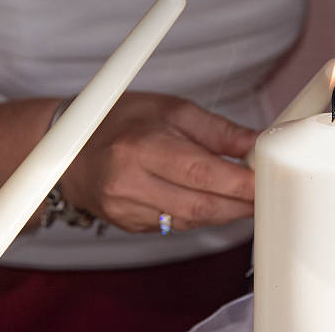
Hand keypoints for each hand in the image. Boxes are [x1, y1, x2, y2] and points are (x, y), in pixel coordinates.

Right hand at [60, 92, 257, 232]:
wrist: (69, 147)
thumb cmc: (120, 120)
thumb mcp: (170, 110)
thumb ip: (216, 130)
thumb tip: (254, 145)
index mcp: (140, 148)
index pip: (202, 173)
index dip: (240, 184)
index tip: (266, 183)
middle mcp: (130, 184)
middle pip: (200, 205)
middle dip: (240, 204)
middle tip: (264, 194)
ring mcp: (127, 211)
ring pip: (191, 220)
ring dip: (224, 212)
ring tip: (243, 196)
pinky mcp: (129, 225)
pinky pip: (176, 226)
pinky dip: (201, 215)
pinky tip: (213, 201)